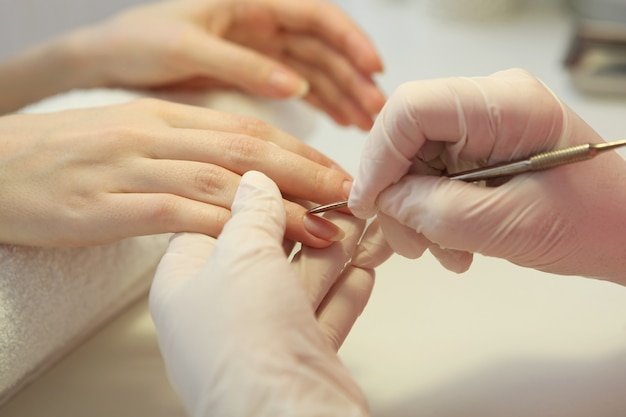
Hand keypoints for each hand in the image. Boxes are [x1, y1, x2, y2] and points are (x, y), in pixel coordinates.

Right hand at [0, 99, 351, 246]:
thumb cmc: (63, 155)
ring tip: (323, 230)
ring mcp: (133, 170)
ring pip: (222, 183)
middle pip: (248, 152)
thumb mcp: (131, 136)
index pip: (248, 131)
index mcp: (165, 116)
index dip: (299, 152)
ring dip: (279, 209)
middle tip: (350, 197)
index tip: (336, 174)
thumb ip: (183, 146)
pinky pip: (177, 215)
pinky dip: (225, 229)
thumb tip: (236, 168)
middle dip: (308, 175)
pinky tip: (256, 245)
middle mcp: (156, 136)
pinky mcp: (108, 207)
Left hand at [73, 0, 385, 129]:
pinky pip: (298, 85)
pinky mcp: (254, 72)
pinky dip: (320, 102)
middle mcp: (262, 23)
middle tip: (377, 111)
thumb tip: (296, 85)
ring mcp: (260, 49)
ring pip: (316, 68)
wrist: (107, 60)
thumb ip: (243, 64)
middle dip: (353, 76)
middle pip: (324, 47)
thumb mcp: (188, 48)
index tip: (373, 68)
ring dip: (343, 94)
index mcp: (250, 3)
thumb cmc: (138, 42)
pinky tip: (339, 120)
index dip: (349, 39)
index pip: (315, 16)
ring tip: (365, 123)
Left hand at [149, 171, 391, 415]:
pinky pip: (326, 311)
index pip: (218, 222)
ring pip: (301, 280)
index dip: (256, 196)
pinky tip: (366, 265)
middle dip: (306, 225)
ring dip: (334, 252)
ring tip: (362, 222)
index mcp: (185, 284)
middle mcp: (221, 311)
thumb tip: (256, 182)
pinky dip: (347, 287)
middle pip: (266, 251)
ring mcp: (262, 336)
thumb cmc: (247, 344)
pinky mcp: (300, 356)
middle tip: (338, 200)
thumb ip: (252, 212)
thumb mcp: (242, 255)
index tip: (291, 177)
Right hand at [349, 68, 625, 282]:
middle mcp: (489, 103)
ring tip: (444, 252)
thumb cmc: (593, 224)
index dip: (379, 156)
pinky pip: (434, 173)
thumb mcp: (505, 225)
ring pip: (415, 160)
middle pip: (407, 136)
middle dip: (398, 194)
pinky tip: (456, 244)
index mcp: (506, 103)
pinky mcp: (481, 147)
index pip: (412, 109)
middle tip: (409, 244)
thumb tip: (384, 200)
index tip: (368, 204)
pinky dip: (434, 213)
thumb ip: (434, 212)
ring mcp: (484, 124)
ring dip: (417, 212)